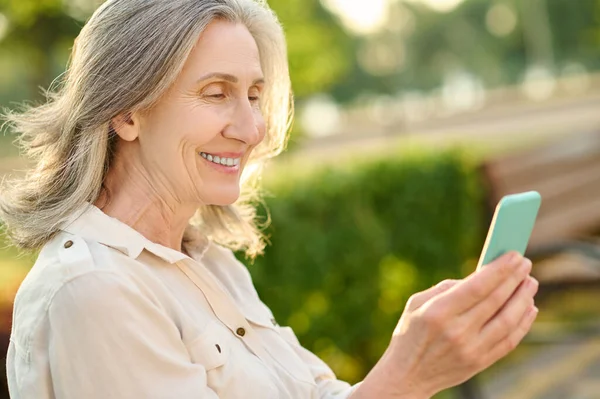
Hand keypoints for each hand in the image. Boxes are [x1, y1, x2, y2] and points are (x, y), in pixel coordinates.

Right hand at [354, 252, 538, 398]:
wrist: (407, 375)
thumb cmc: (411, 332)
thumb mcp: (417, 303)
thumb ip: (446, 288)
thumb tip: (478, 277)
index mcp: (438, 312)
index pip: (477, 287)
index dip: (499, 270)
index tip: (513, 255)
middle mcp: (457, 332)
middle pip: (495, 301)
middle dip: (514, 279)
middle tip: (525, 263)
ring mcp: (471, 349)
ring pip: (508, 321)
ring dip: (523, 299)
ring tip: (530, 283)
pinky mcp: (480, 363)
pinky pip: (509, 340)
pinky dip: (523, 323)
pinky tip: (529, 307)